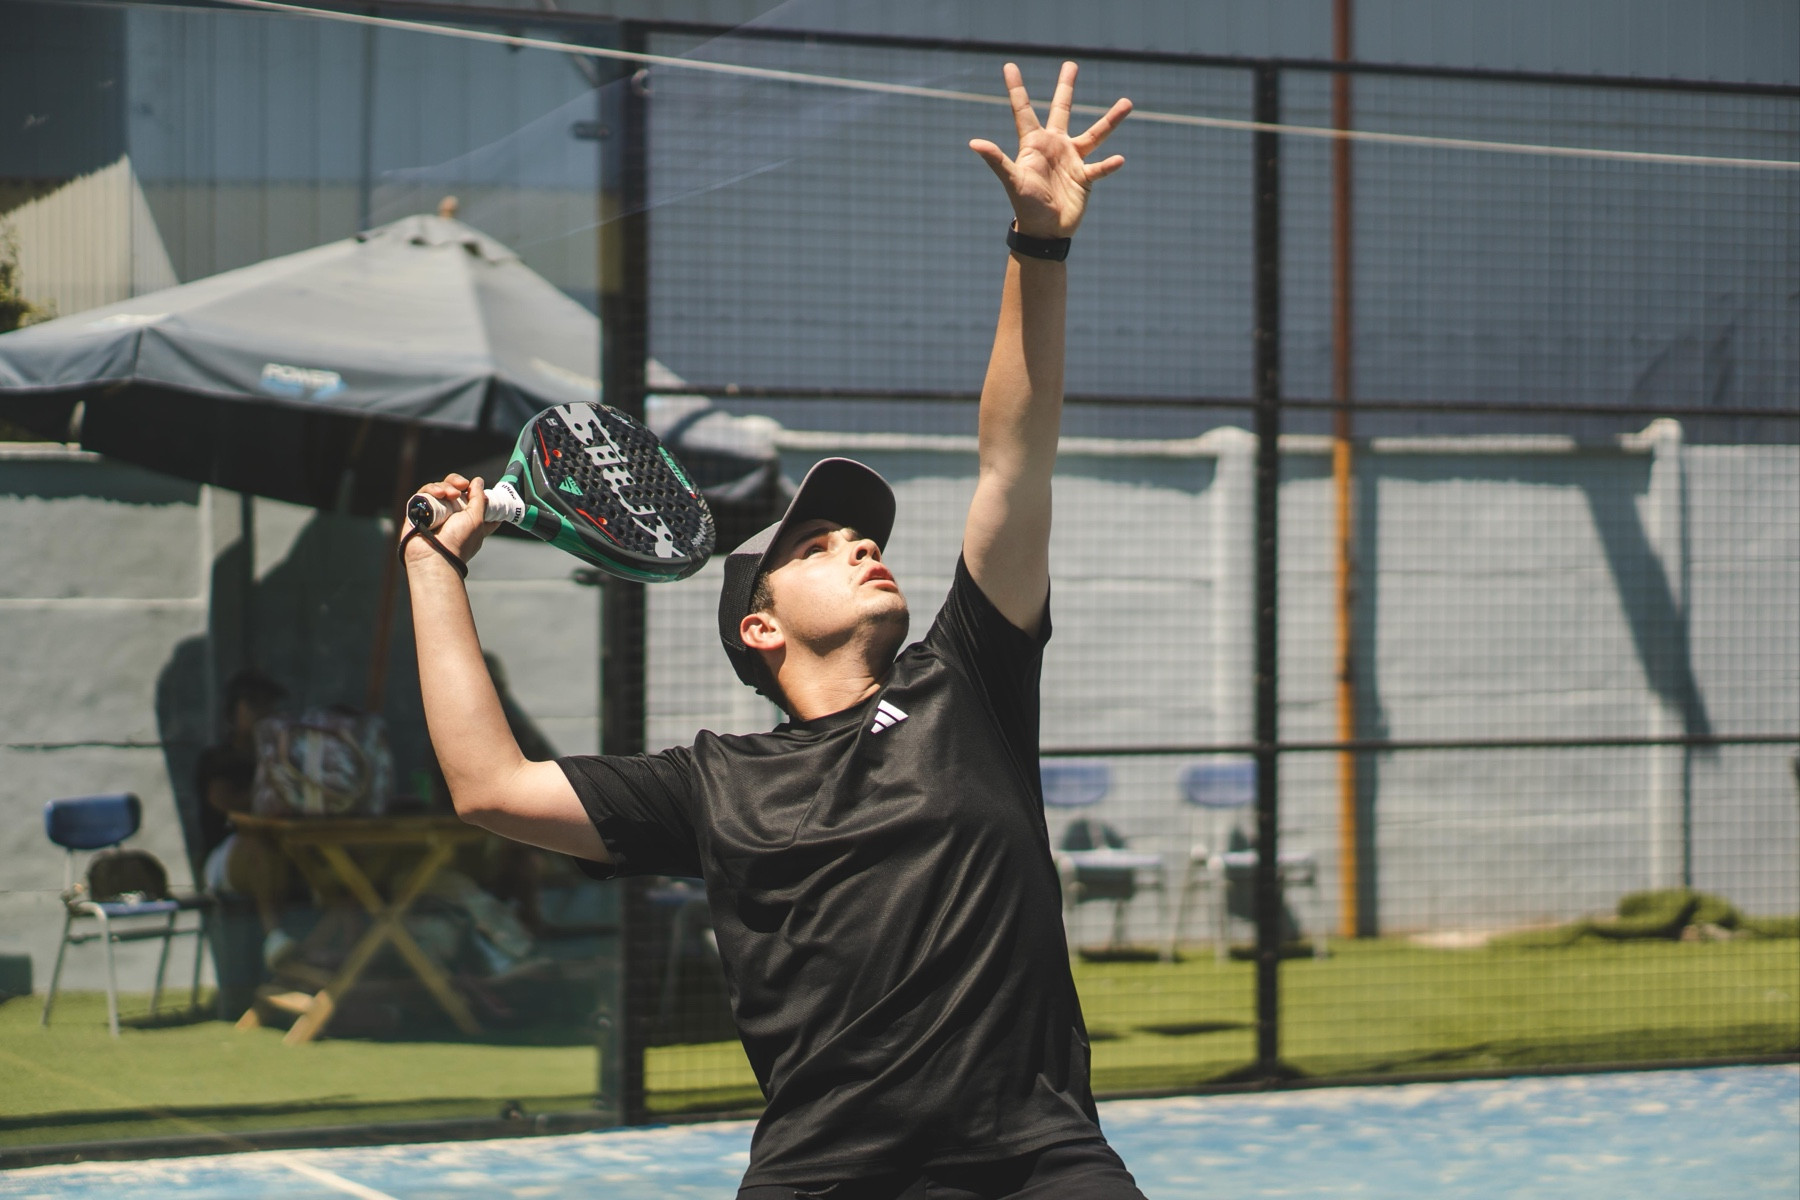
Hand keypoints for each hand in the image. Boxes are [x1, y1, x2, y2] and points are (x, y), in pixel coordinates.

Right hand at [402, 473, 500, 567]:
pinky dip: (432, 490)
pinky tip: (438, 494)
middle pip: (454, 488)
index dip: (477, 492)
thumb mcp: (477, 518)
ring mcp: (434, 511)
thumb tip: (478, 480)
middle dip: (458, 482)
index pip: (473, 501)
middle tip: (463, 485)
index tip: (479, 490)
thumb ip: (479, 498)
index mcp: (468, 519)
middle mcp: (450, 514)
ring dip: (447, 487)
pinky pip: (425, 492)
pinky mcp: (419, 509)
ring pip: (439, 488)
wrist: (435, 555)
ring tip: (451, 494)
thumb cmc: (459, 541)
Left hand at [969, 61, 1130, 240]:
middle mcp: (1054, 147)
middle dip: (1065, 88)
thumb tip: (974, 143)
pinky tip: (1119, 159)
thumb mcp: (1013, 180)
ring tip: (1127, 102)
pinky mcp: (1084, 178)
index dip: (1016, 88)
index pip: (1023, 110)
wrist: (1044, 233)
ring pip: (1094, 134)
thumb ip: (997, 160)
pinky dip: (1109, 165)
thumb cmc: (1025, 206)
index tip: (1008, 66)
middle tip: (1070, 64)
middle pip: (1061, 110)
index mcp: (1034, 144)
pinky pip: (1100, 168)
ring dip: (1110, 120)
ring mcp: (1071, 161)